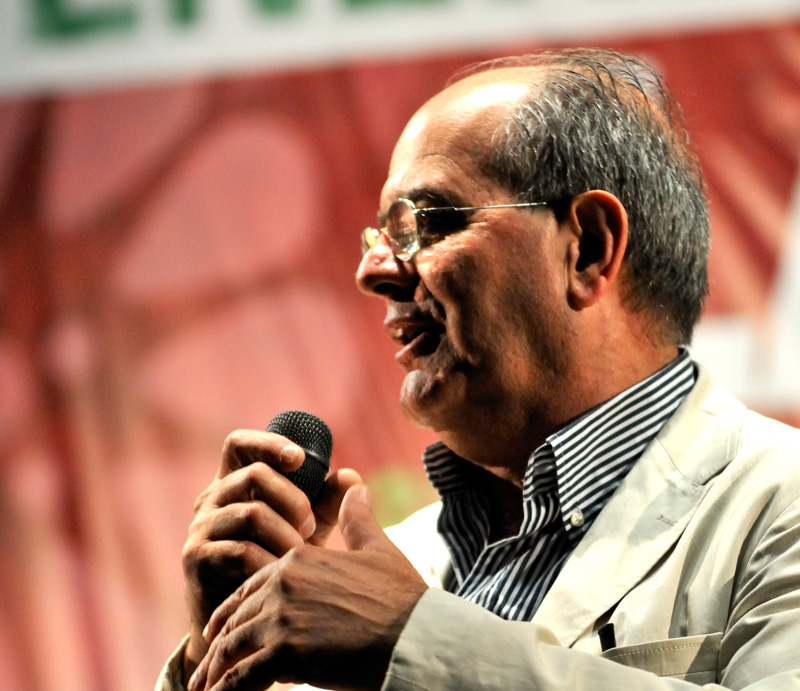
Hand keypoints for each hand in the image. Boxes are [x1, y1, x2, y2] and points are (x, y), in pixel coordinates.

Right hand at [181, 429, 360, 676]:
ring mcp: (200, 527)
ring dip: (286, 534)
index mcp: (233, 481)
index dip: (268, 443)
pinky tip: (282, 573)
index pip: (239, 443)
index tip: (299, 458)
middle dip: (293, 498)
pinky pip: (240, 550)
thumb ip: (326, 501)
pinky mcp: (196, 559)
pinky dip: (270, 560)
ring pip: (252, 512)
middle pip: (254, 474)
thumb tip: (350, 476)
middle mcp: (212, 498)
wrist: (244, 618)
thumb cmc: (276, 560)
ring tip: (300, 554)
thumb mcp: (306, 527)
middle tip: (311, 526)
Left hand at [188, 484, 428, 690]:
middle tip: (206, 666)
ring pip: (232, 647)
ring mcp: (282, 617)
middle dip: (219, 644)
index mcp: (298, 559)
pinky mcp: (286, 652)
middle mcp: (283, 583)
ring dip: (215, 671)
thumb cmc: (401, 596)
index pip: (250, 586)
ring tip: (206, 688)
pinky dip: (226, 689)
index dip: (233, 611)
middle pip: (236, 617)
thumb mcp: (378, 549)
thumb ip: (358, 519)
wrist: (416, 634)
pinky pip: (242, 675)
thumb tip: (354, 486)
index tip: (222, 630)